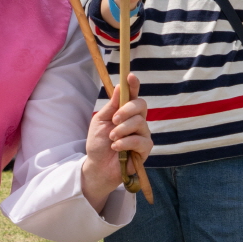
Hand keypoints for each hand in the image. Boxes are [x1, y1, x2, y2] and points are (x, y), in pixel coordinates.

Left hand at [80, 73, 150, 199]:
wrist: (97, 166)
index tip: (130, 76)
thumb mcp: (100, 121)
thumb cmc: (99, 143)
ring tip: (111, 138)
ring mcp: (142, 134)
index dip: (133, 85)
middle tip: (114, 119)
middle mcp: (137, 120)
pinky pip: (140, 140)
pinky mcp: (145, 149)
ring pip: (139, 122)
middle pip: (141, 105)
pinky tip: (116, 148)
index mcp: (125, 112)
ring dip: (122, 129)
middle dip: (127, 110)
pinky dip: (125, 143)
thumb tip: (120, 87)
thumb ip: (111, 106)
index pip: (133, 95)